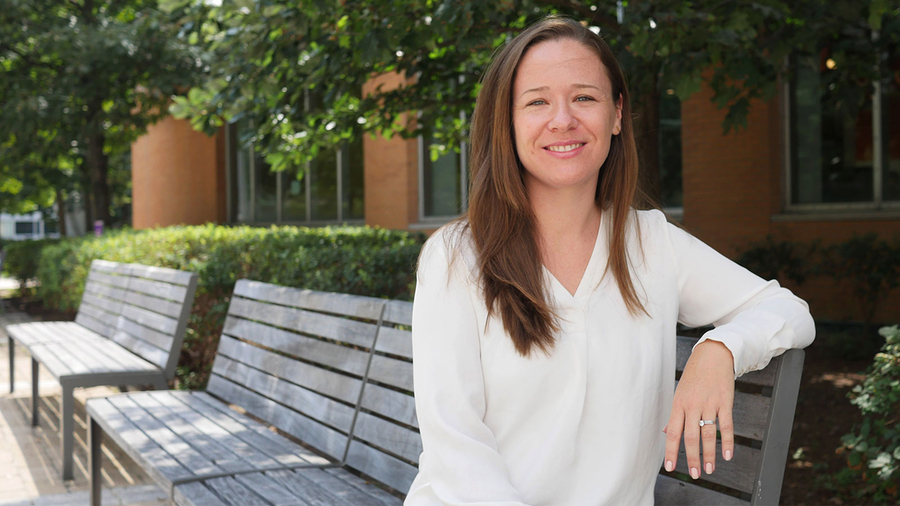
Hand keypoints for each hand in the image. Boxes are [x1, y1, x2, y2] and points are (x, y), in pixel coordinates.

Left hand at [663, 339, 734, 479]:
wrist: (712, 355)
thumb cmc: (694, 377)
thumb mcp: (680, 394)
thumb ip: (675, 415)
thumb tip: (666, 433)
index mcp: (678, 404)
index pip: (673, 432)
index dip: (671, 451)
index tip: (670, 468)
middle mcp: (692, 405)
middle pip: (691, 437)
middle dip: (692, 458)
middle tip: (695, 475)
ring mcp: (709, 403)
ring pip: (708, 434)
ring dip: (709, 454)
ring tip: (710, 469)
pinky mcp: (724, 401)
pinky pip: (726, 425)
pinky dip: (727, 441)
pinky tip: (728, 456)